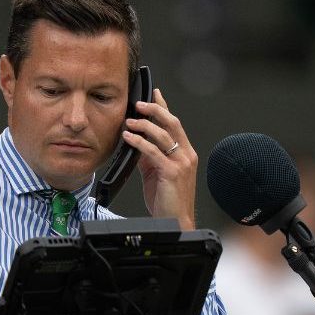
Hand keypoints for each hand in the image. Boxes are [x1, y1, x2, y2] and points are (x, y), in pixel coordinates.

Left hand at [121, 88, 197, 230]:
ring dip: (144, 125)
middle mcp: (186, 155)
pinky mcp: (172, 172)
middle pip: (172, 123)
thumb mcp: (156, 174)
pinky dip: (139, 142)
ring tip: (129, 121)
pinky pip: (153, 152)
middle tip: (137, 104)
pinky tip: (128, 138)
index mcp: (185, 153)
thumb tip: (136, 144)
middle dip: (155, 110)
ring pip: (163, 135)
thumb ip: (149, 158)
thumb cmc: (167, 200)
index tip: (154, 93)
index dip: (164, 107)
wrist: (176, 220)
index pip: (174, 124)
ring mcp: (181, 163)